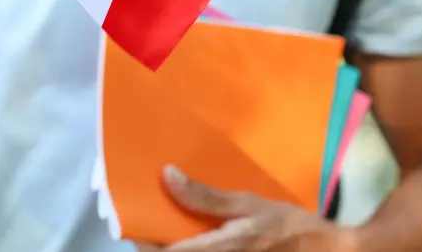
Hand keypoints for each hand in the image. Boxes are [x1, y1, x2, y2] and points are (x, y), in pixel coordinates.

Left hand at [136, 165, 357, 251]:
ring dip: (170, 245)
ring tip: (167, 224)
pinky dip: (189, 247)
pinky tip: (190, 233)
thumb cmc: (289, 228)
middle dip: (154, 242)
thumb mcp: (249, 205)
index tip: (131, 216)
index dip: (140, 238)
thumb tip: (167, 177)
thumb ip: (206, 196)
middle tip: (147, 217)